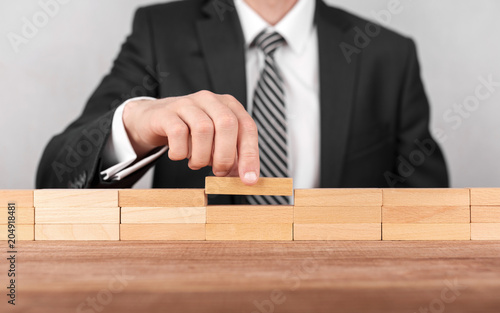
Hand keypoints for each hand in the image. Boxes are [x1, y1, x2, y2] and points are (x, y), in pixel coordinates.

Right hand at [122, 90, 259, 184]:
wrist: (154, 120)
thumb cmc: (190, 133)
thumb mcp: (215, 143)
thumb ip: (232, 157)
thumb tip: (245, 178)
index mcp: (228, 106)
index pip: (247, 128)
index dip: (250, 155)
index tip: (248, 179)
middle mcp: (210, 100)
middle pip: (227, 123)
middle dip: (225, 155)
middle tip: (219, 172)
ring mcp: (187, 104)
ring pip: (203, 128)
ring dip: (202, 156)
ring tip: (196, 163)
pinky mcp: (166, 113)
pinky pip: (178, 132)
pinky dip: (180, 151)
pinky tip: (179, 155)